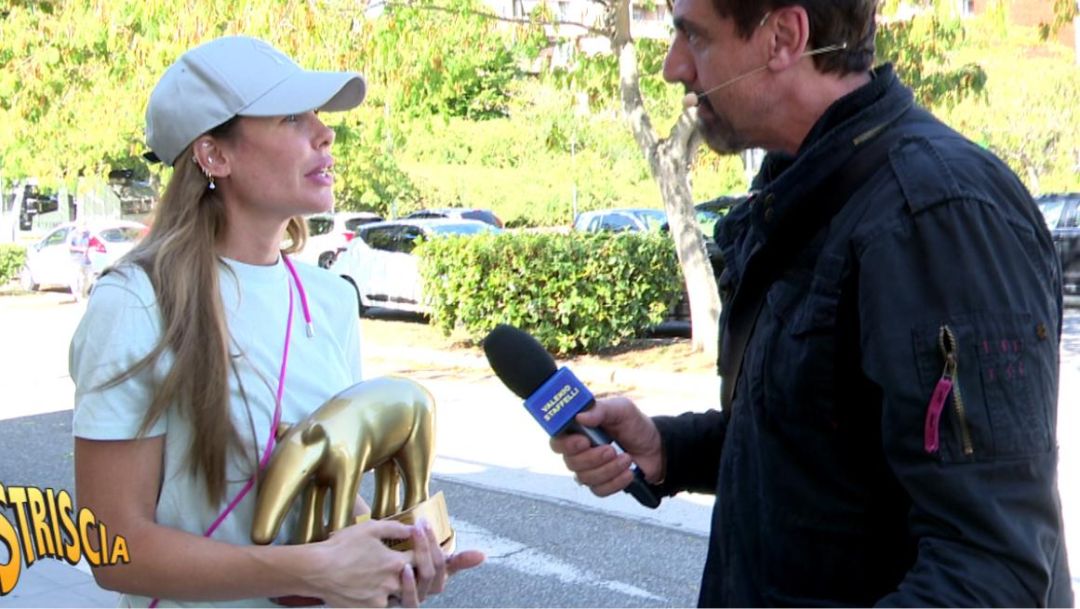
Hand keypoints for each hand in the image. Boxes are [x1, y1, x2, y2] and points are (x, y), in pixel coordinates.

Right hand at [310, 519, 412, 607]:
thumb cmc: (341, 547)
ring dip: (404, 587)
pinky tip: (378, 588)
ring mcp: (381, 599)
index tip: (418, 547)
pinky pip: (386, 605)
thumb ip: (395, 528)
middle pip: (417, 581)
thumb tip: (413, 529)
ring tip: (396, 578)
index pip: (421, 558)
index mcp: (395, 562)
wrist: (316, 570)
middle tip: (413, 566)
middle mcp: (392, 583)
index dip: (422, 551)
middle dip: (418, 572)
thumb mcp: (369, 528)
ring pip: (403, 597)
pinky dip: (386, 598)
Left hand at [398, 519, 484, 606]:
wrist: (387, 593)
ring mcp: (416, 600)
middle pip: (434, 570)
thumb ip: (457, 560)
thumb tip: (483, 555)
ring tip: (414, 540)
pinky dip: (410, 584)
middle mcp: (428, 592)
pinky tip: (405, 569)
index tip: (425, 523)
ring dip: (420, 559)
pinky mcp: (402, 608)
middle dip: (427, 546)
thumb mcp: (434, 565)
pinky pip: (410, 600)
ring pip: (424, 582)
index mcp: (437, 580)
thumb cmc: (413, 575)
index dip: (435, 542)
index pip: (443, 562)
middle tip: (418, 527)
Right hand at [549, 396, 663, 496]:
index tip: (583, 441)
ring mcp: (589, 469)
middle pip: (570, 462)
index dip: (566, 444)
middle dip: (592, 458)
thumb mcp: (621, 409)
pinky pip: (599, 489)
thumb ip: (601, 409)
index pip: (557, 440)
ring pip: (584, 478)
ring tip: (626, 458)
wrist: (656, 448)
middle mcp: (579, 451)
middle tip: (611, 449)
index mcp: (579, 430)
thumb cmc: (634, 426)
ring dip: (608, 469)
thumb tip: (580, 416)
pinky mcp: (601, 483)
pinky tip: (628, 472)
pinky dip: (615, 482)